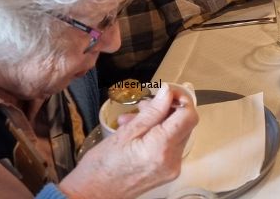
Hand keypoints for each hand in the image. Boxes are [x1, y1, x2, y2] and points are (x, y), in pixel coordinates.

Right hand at [59, 84, 198, 198]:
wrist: (90, 197)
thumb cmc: (101, 167)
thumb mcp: (125, 133)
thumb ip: (152, 112)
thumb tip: (168, 92)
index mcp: (161, 148)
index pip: (188, 116)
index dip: (181, 99)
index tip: (167, 91)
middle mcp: (172, 160)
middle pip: (184, 124)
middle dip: (166, 110)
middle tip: (143, 106)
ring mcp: (171, 168)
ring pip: (176, 133)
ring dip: (159, 122)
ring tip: (133, 119)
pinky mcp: (167, 173)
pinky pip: (169, 146)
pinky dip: (158, 135)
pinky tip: (138, 133)